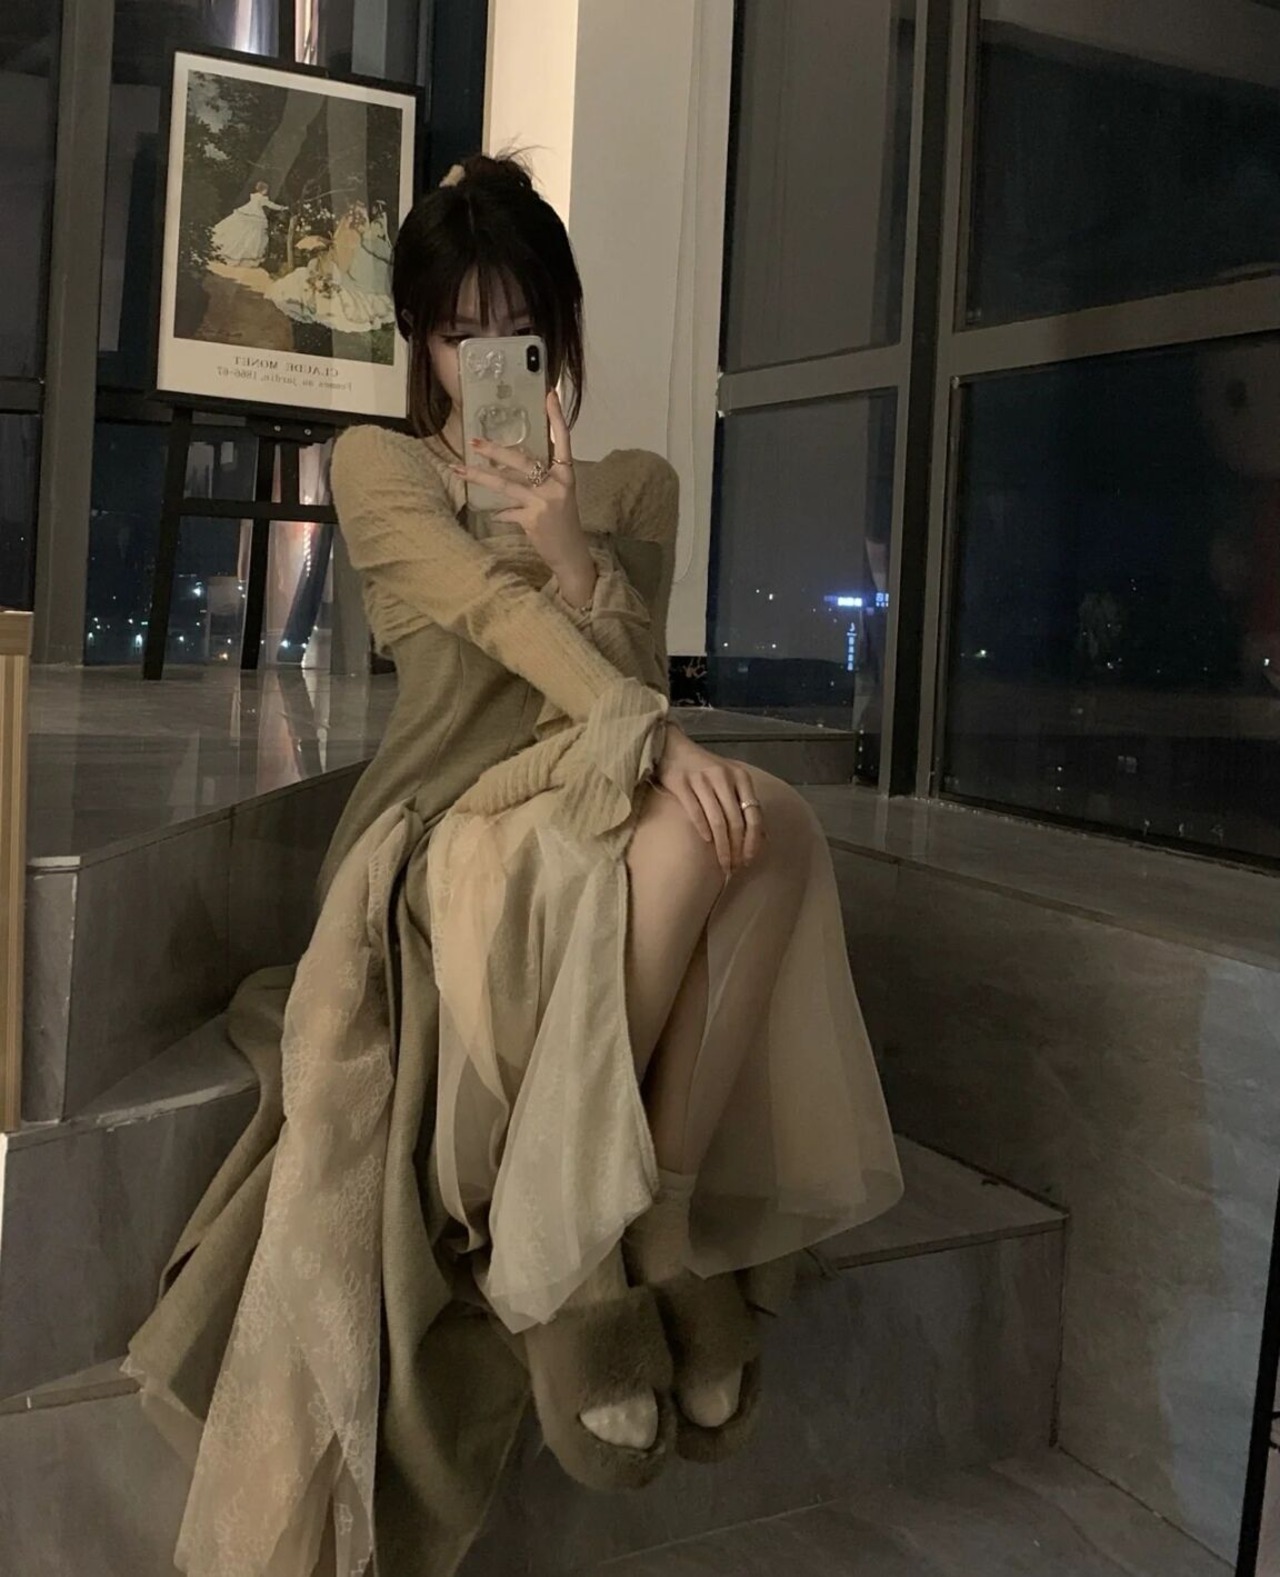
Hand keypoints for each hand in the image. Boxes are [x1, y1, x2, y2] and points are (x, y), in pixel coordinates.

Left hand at [450, 389, 588, 575]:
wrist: (571, 554)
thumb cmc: (563, 522)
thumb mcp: (558, 495)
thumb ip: (538, 479)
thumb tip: (504, 468)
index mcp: (566, 475)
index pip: (563, 440)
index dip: (556, 417)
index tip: (548, 394)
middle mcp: (557, 485)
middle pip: (522, 461)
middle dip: (496, 451)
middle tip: (475, 442)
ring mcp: (544, 502)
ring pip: (506, 485)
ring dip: (480, 477)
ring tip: (459, 469)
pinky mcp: (532, 519)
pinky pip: (506, 512)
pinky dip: (499, 514)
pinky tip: (492, 515)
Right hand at [653, 726, 765, 877]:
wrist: (672, 747)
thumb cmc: (704, 768)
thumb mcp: (729, 780)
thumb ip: (743, 802)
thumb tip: (762, 836)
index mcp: (741, 777)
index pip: (753, 814)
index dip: (753, 840)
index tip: (748, 859)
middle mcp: (723, 777)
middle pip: (736, 822)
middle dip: (736, 849)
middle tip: (733, 867)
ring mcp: (702, 780)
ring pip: (717, 821)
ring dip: (722, 847)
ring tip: (722, 864)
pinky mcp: (681, 783)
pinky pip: (695, 812)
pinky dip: (703, 830)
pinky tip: (706, 843)